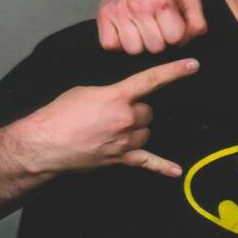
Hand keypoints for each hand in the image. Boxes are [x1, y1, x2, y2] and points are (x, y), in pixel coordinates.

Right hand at [18, 58, 198, 175]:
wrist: (45, 143)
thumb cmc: (59, 114)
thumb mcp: (85, 92)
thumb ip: (110, 95)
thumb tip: (120, 103)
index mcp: (117, 97)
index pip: (151, 80)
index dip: (173, 72)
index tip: (193, 65)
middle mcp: (126, 118)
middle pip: (147, 112)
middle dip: (135, 111)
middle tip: (113, 114)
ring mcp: (125, 141)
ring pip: (146, 132)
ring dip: (136, 130)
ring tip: (112, 130)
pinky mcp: (121, 158)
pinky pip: (148, 162)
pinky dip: (162, 166)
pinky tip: (177, 171)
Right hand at [97, 0, 206, 53]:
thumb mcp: (189, 1)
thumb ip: (197, 23)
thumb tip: (184, 42)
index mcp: (162, 1)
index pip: (174, 38)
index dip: (175, 36)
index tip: (171, 27)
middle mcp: (139, 5)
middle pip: (154, 48)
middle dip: (158, 41)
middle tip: (156, 28)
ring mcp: (119, 10)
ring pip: (133, 50)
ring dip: (139, 44)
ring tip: (142, 29)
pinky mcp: (103, 15)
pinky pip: (111, 45)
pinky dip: (119, 42)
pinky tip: (126, 30)